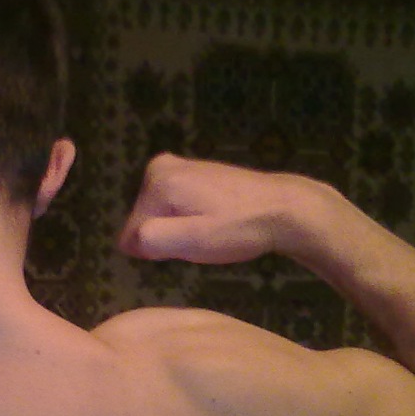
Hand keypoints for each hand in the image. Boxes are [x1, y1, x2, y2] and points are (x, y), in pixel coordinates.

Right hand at [118, 153, 317, 264]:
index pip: (132, 235)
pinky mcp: (194, 172)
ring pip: (160, 215)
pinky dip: (192, 218)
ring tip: (212, 229)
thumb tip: (129, 242)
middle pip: (145, 221)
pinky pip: (175, 207)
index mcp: (157, 181)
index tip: (190, 245)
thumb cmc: (239, 227)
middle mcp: (160, 166)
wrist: (286, 208)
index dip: (159, 249)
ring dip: (181, 229)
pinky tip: (216, 220)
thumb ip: (151, 240)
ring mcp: (178, 166)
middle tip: (202, 238)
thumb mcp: (192, 241)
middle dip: (169, 236)